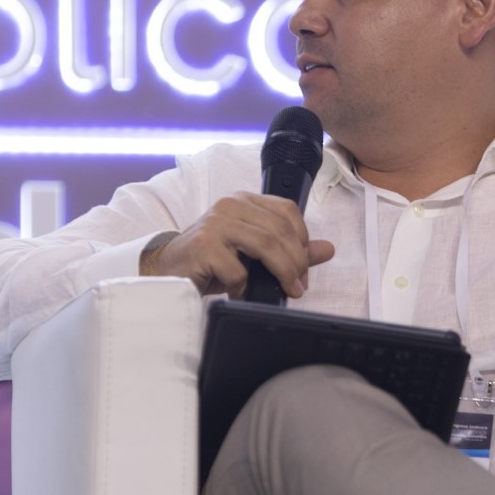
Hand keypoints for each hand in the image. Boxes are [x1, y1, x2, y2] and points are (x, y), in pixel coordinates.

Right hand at [140, 193, 335, 298]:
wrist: (167, 273)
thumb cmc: (210, 262)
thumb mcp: (252, 254)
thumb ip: (288, 249)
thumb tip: (327, 249)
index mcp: (243, 201)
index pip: (287, 210)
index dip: (302, 238)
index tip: (303, 267)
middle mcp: (229, 205)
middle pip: (280, 230)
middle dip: (296, 262)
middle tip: (299, 286)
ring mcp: (215, 224)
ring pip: (265, 245)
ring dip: (282, 273)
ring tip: (285, 290)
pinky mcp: (203, 246)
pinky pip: (238, 270)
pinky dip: (244, 287)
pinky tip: (239, 293)